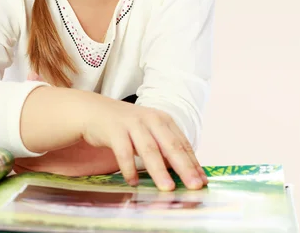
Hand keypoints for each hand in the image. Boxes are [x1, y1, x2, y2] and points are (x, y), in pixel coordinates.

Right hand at [75, 92, 207, 191]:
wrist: (96, 111)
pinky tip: (133, 181)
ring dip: (159, 171)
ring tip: (167, 188)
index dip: (193, 163)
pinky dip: (129, 168)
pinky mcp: (115, 130)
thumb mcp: (150, 132)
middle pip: (170, 146)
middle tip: (194, 185)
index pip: (182, 143)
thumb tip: (186, 172)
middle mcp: (150, 119)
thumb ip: (165, 147)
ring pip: (149, 149)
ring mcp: (132, 124)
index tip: (203, 180)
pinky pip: (124, 151)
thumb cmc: (127, 126)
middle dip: (184, 167)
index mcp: (163, 120)